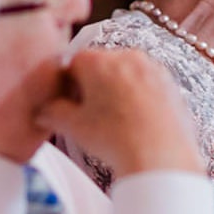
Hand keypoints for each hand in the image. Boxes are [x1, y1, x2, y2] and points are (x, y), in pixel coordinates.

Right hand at [44, 47, 202, 177]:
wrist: (160, 158)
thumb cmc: (115, 140)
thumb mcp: (73, 128)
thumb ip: (52, 112)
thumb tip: (44, 111)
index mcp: (98, 61)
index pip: (72, 61)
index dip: (65, 83)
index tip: (65, 103)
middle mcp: (126, 56)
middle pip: (99, 64)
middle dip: (91, 84)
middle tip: (88, 114)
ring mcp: (151, 68)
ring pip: (124, 72)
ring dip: (115, 89)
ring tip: (114, 121)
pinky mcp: (169, 82)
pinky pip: (145, 82)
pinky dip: (137, 96)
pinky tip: (134, 121)